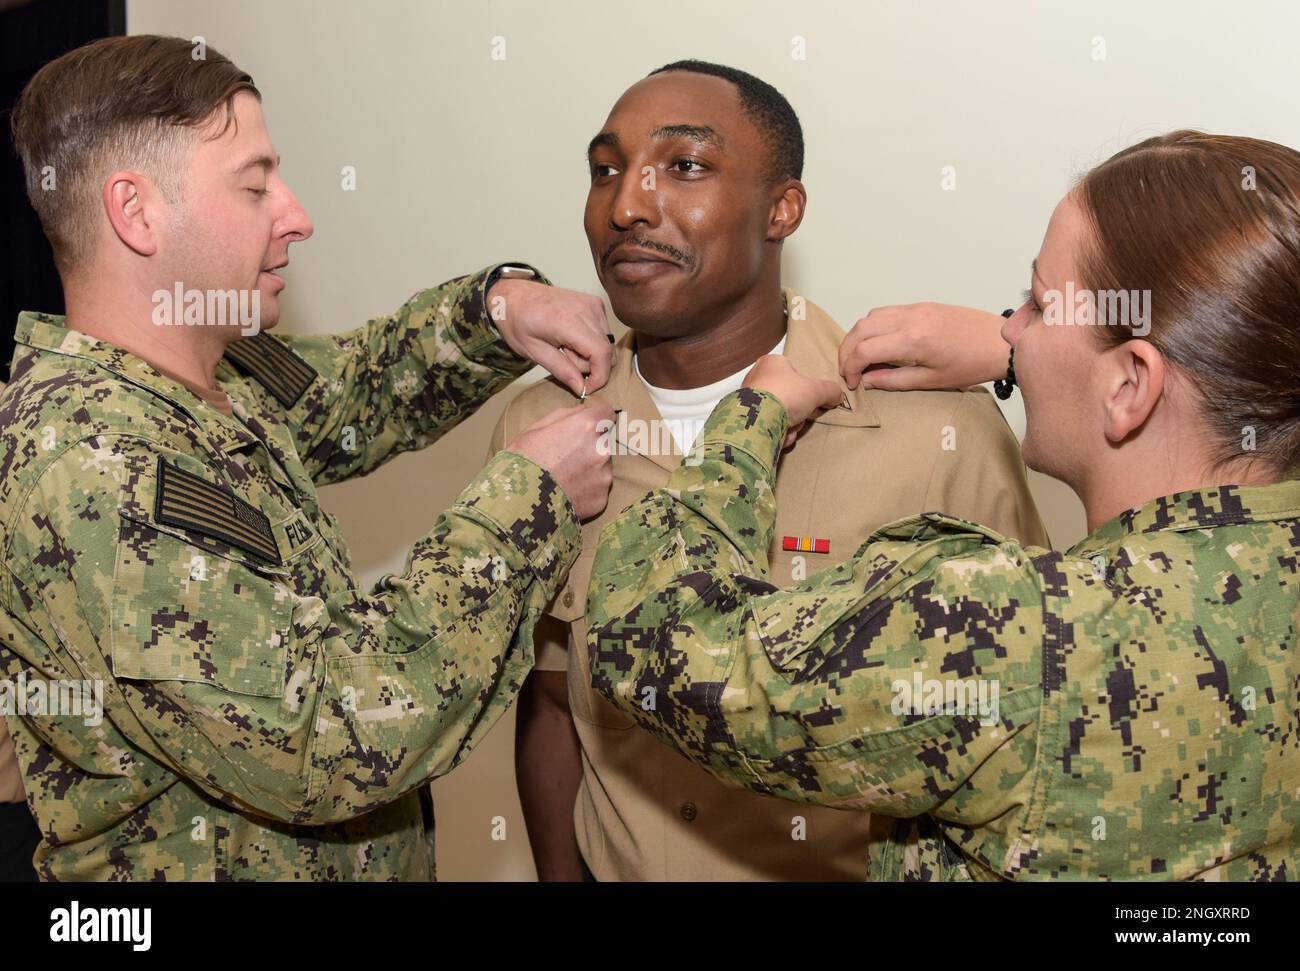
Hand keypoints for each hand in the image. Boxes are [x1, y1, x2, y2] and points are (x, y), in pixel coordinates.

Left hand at [489, 279, 615, 396]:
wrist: (514, 296)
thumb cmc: (518, 321)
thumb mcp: (534, 352)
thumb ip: (562, 371)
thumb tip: (581, 388)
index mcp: (567, 321)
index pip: (602, 353)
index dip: (599, 376)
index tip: (586, 388)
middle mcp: (585, 308)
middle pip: (607, 350)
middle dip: (590, 366)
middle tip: (565, 360)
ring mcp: (592, 304)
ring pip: (607, 343)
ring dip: (590, 354)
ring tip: (566, 348)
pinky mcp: (595, 303)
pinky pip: (604, 332)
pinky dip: (591, 342)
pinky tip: (571, 338)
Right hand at [507, 403, 615, 520]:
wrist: (519, 500)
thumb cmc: (523, 460)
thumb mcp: (536, 428)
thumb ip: (565, 415)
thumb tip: (584, 411)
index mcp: (586, 426)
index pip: (606, 413)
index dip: (596, 420)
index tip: (589, 427)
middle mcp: (601, 448)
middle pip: (603, 442)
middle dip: (590, 447)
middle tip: (567, 459)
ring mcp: (604, 475)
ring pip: (603, 467)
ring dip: (590, 470)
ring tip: (565, 479)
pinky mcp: (602, 498)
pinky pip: (598, 489)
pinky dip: (587, 491)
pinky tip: (568, 494)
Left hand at [741, 356, 840, 447]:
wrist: (759, 420)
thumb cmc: (787, 394)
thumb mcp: (817, 390)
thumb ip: (831, 391)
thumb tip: (837, 396)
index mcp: (771, 362)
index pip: (794, 372)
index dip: (806, 387)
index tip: (811, 398)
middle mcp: (756, 377)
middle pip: (788, 396)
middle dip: (798, 410)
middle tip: (801, 415)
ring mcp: (748, 399)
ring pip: (780, 413)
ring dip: (789, 424)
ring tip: (789, 426)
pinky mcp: (744, 419)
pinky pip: (768, 426)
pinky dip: (777, 433)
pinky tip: (779, 435)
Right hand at [839, 302, 1009, 390]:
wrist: (1000, 341)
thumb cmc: (972, 364)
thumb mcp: (931, 381)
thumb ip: (894, 381)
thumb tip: (867, 381)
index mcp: (912, 340)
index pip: (863, 350)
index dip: (850, 368)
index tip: (852, 383)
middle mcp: (909, 319)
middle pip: (860, 330)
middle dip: (847, 351)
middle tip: (848, 371)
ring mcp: (915, 308)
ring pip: (870, 317)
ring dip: (857, 337)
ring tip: (860, 358)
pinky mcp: (921, 305)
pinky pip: (886, 311)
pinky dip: (873, 326)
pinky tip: (878, 343)